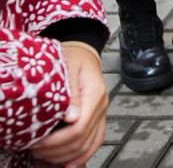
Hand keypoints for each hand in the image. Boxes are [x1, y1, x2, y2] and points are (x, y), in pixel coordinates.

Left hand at [29, 42, 106, 167]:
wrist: (84, 52)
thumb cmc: (73, 57)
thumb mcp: (68, 67)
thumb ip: (70, 91)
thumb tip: (71, 117)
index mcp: (95, 94)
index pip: (78, 127)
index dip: (56, 141)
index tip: (35, 142)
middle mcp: (102, 106)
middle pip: (82, 140)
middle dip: (56, 151)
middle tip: (33, 150)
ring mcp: (102, 113)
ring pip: (88, 145)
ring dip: (65, 156)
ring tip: (44, 156)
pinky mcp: (98, 118)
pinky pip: (96, 141)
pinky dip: (82, 155)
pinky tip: (68, 164)